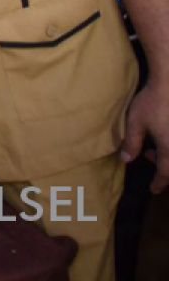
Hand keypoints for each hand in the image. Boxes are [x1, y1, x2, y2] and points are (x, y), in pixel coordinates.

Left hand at [122, 78, 168, 192]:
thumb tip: (126, 160)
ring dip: (166, 156)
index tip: (153, 190)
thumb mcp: (136, 123)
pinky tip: (161, 136)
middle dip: (163, 169)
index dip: (159, 183)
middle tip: (147, 158)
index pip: (166, 172)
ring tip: (151, 147)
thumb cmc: (152, 102)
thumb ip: (132, 143)